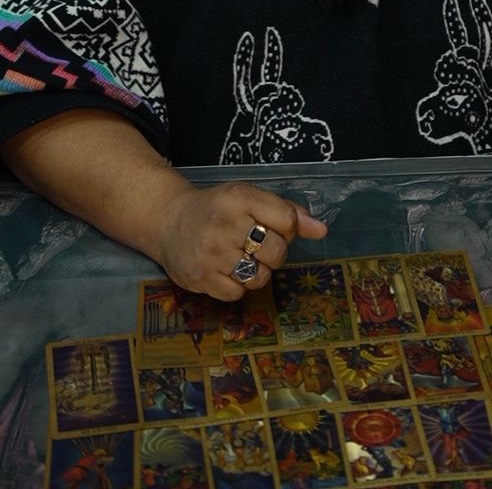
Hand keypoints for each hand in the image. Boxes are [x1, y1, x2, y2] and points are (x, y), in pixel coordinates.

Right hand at [152, 180, 327, 297]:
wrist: (169, 221)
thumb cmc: (217, 209)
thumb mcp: (250, 199)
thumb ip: (287, 212)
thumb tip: (322, 230)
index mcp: (240, 197)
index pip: (288, 220)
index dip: (288, 229)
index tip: (273, 227)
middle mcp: (225, 223)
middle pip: (277, 252)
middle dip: (274, 253)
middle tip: (256, 245)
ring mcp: (212, 253)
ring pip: (259, 277)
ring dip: (256, 272)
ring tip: (241, 258)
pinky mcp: (201, 277)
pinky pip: (237, 294)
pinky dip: (236, 286)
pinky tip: (225, 270)